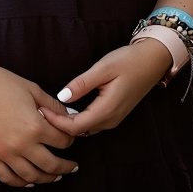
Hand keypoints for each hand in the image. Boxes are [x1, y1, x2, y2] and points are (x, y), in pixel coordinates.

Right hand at [0, 59, 80, 186]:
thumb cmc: (1, 82)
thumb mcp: (32, 89)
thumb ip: (53, 105)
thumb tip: (69, 115)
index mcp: (34, 125)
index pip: (62, 141)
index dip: (70, 140)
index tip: (70, 138)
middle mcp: (21, 144)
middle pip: (50, 165)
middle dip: (64, 167)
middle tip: (72, 167)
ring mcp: (4, 153)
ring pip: (31, 176)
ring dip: (46, 178)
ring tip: (54, 176)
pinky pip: (7, 178)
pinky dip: (20, 183)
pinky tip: (29, 181)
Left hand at [40, 41, 169, 137]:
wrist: (153, 61)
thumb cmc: (129, 61)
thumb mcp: (104, 68)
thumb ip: (82, 83)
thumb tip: (62, 97)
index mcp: (107, 110)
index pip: (75, 126)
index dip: (56, 122)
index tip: (39, 111)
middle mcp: (110, 120)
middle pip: (79, 131)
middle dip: (58, 125)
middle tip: (39, 111)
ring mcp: (113, 119)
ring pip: (85, 128)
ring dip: (68, 124)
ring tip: (49, 111)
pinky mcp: (114, 113)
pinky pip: (92, 123)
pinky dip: (77, 120)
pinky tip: (67, 110)